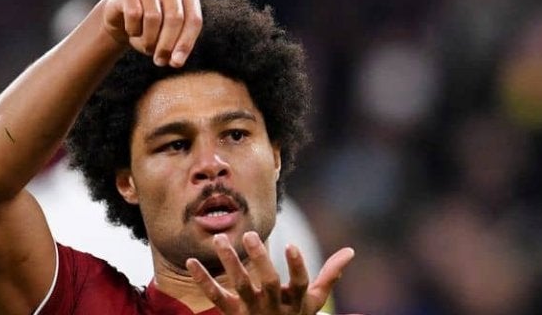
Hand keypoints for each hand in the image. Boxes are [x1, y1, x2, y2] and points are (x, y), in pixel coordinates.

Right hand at [100, 0, 202, 67]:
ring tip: (147, 47)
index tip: (176, 62)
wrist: (122, 20)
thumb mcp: (168, 40)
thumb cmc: (152, 30)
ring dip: (148, 40)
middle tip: (160, 61)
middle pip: (175, 18)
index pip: (194, 20)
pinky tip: (132, 32)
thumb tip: (176, 60)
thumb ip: (176, 49)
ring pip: (153, 17)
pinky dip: (133, 30)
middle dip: (167, 44)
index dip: (186, 43)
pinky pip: (133, 14)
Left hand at [185, 232, 354, 314]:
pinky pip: (216, 296)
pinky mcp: (232, 314)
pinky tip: (190, 261)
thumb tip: (351, 251)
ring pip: (241, 286)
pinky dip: (203, 280)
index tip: (292, 245)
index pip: (300, 283)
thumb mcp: (313, 301)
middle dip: (260, 259)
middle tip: (248, 234)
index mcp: (296, 301)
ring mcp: (252, 311)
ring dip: (229, 262)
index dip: (297, 265)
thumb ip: (330, 275)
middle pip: (268, 282)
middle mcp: (275, 306)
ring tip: (219, 239)